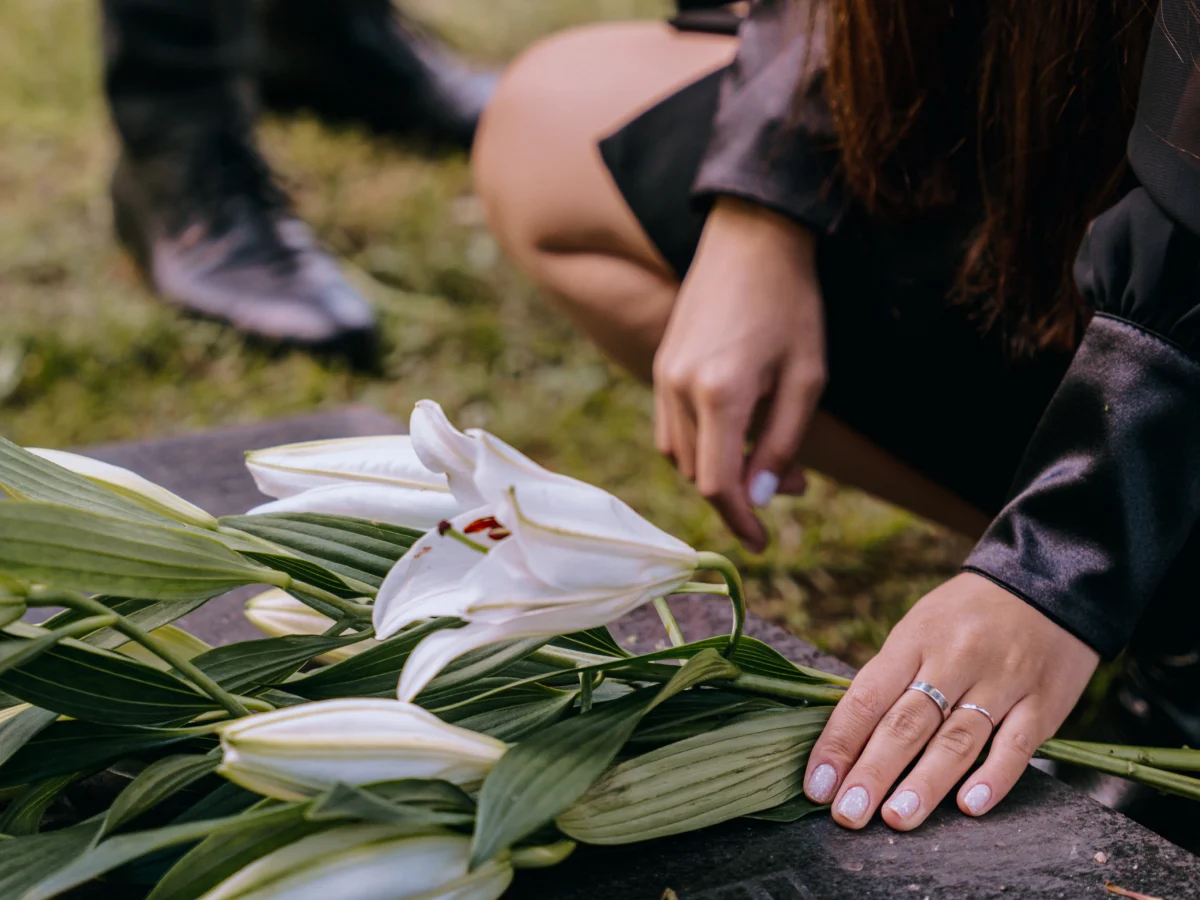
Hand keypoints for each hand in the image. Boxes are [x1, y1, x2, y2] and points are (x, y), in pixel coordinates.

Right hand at [653, 197, 824, 550]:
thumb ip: (782, 445)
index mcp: (720, 393)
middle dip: (740, 493)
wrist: (751, 239)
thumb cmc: (792, 305)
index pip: (718, 485)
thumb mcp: (807, 379)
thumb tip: (760, 500)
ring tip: (766, 455)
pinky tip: (735, 431)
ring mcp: (663, 376)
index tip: (762, 543)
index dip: (739, 523)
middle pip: (699, 474)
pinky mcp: (660, 365)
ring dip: (718, 470)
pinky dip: (699, 446)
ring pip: (680, 455)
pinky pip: (671, 427)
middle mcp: (680, 389)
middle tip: (792, 481)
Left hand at [803, 573, 1099, 829]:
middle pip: (907, 723)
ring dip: (925, 783)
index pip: (868, 696)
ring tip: (896, 818)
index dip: (840, 742)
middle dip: (873, 772)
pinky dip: (993, 777)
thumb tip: (846, 741)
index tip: (817, 784)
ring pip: (958, 738)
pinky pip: (1017, 744)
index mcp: (914, 640)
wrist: (1048, 585)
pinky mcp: (1044, 701)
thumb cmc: (966, 616)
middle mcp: (955, 659)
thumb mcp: (919, 628)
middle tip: (847, 814)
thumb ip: (890, 679)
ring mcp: (1002, 681)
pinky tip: (970, 807)